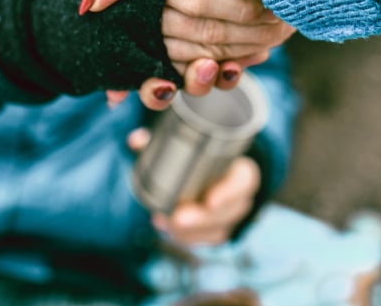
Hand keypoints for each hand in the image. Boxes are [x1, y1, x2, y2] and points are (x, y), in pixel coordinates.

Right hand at [105, 0, 292, 109]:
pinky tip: (232, 68)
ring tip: (212, 64)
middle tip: (186, 57)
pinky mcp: (241, 47)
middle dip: (171, 65)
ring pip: (190, 75)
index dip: (120, 71)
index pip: (127, 40)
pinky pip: (223, 77)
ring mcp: (212, 32)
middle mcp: (180, 12)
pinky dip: (226, 76)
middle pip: (159, 61)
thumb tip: (91, 5)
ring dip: (201, 74)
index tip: (115, 93)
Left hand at [128, 128, 259, 245]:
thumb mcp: (188, 144)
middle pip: (228, 213)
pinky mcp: (219, 231)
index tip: (209, 200)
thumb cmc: (203, 156)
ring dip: (190, 230)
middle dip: (202, 218)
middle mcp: (241, 197)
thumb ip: (161, 140)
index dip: (229, 192)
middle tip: (177, 217)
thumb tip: (135, 140)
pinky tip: (167, 228)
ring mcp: (231, 217)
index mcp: (242, 171)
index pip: (244, 182)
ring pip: (217, 230)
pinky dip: (186, 236)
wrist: (216, 173)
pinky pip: (206, 239)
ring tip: (164, 221)